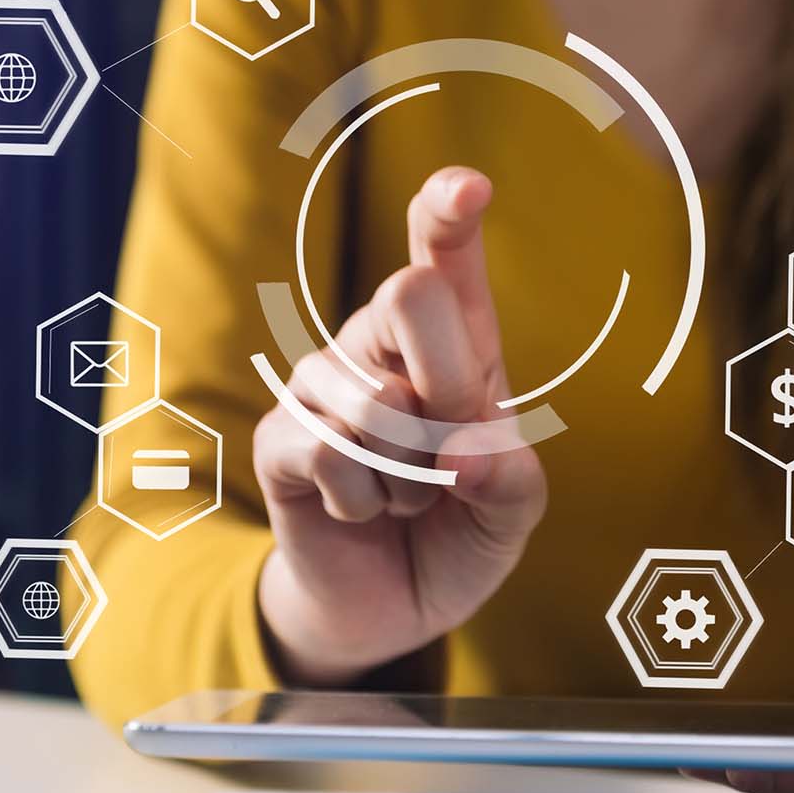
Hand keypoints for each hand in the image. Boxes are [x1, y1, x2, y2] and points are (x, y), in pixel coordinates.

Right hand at [253, 168, 546, 685]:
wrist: (394, 606)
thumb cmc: (459, 533)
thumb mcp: (513, 512)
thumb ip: (513, 479)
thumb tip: (469, 454)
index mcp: (455, 341)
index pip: (444, 257)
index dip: (448, 212)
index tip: (467, 186)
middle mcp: (381, 345)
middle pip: (410, 295)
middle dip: (449, 386)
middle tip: (453, 452)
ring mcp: (322, 385)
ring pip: (376, 397)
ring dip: (410, 475)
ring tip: (408, 496)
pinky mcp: (281, 437)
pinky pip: (331, 452)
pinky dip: (366, 501)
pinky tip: (362, 512)